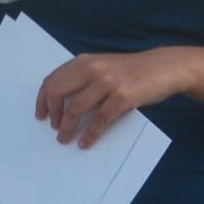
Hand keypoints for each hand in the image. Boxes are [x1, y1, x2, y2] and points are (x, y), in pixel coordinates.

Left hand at [37, 49, 187, 147]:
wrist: (164, 67)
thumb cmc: (131, 71)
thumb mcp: (104, 66)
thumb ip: (83, 77)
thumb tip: (60, 102)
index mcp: (85, 61)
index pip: (53, 79)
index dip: (43, 99)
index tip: (40, 115)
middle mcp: (93, 69)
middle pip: (58, 92)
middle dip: (52, 113)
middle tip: (53, 127)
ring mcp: (108, 82)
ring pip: (76, 108)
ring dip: (67, 127)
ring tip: (64, 139)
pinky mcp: (123, 97)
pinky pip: (100, 120)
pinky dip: (90, 134)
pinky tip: (85, 143)